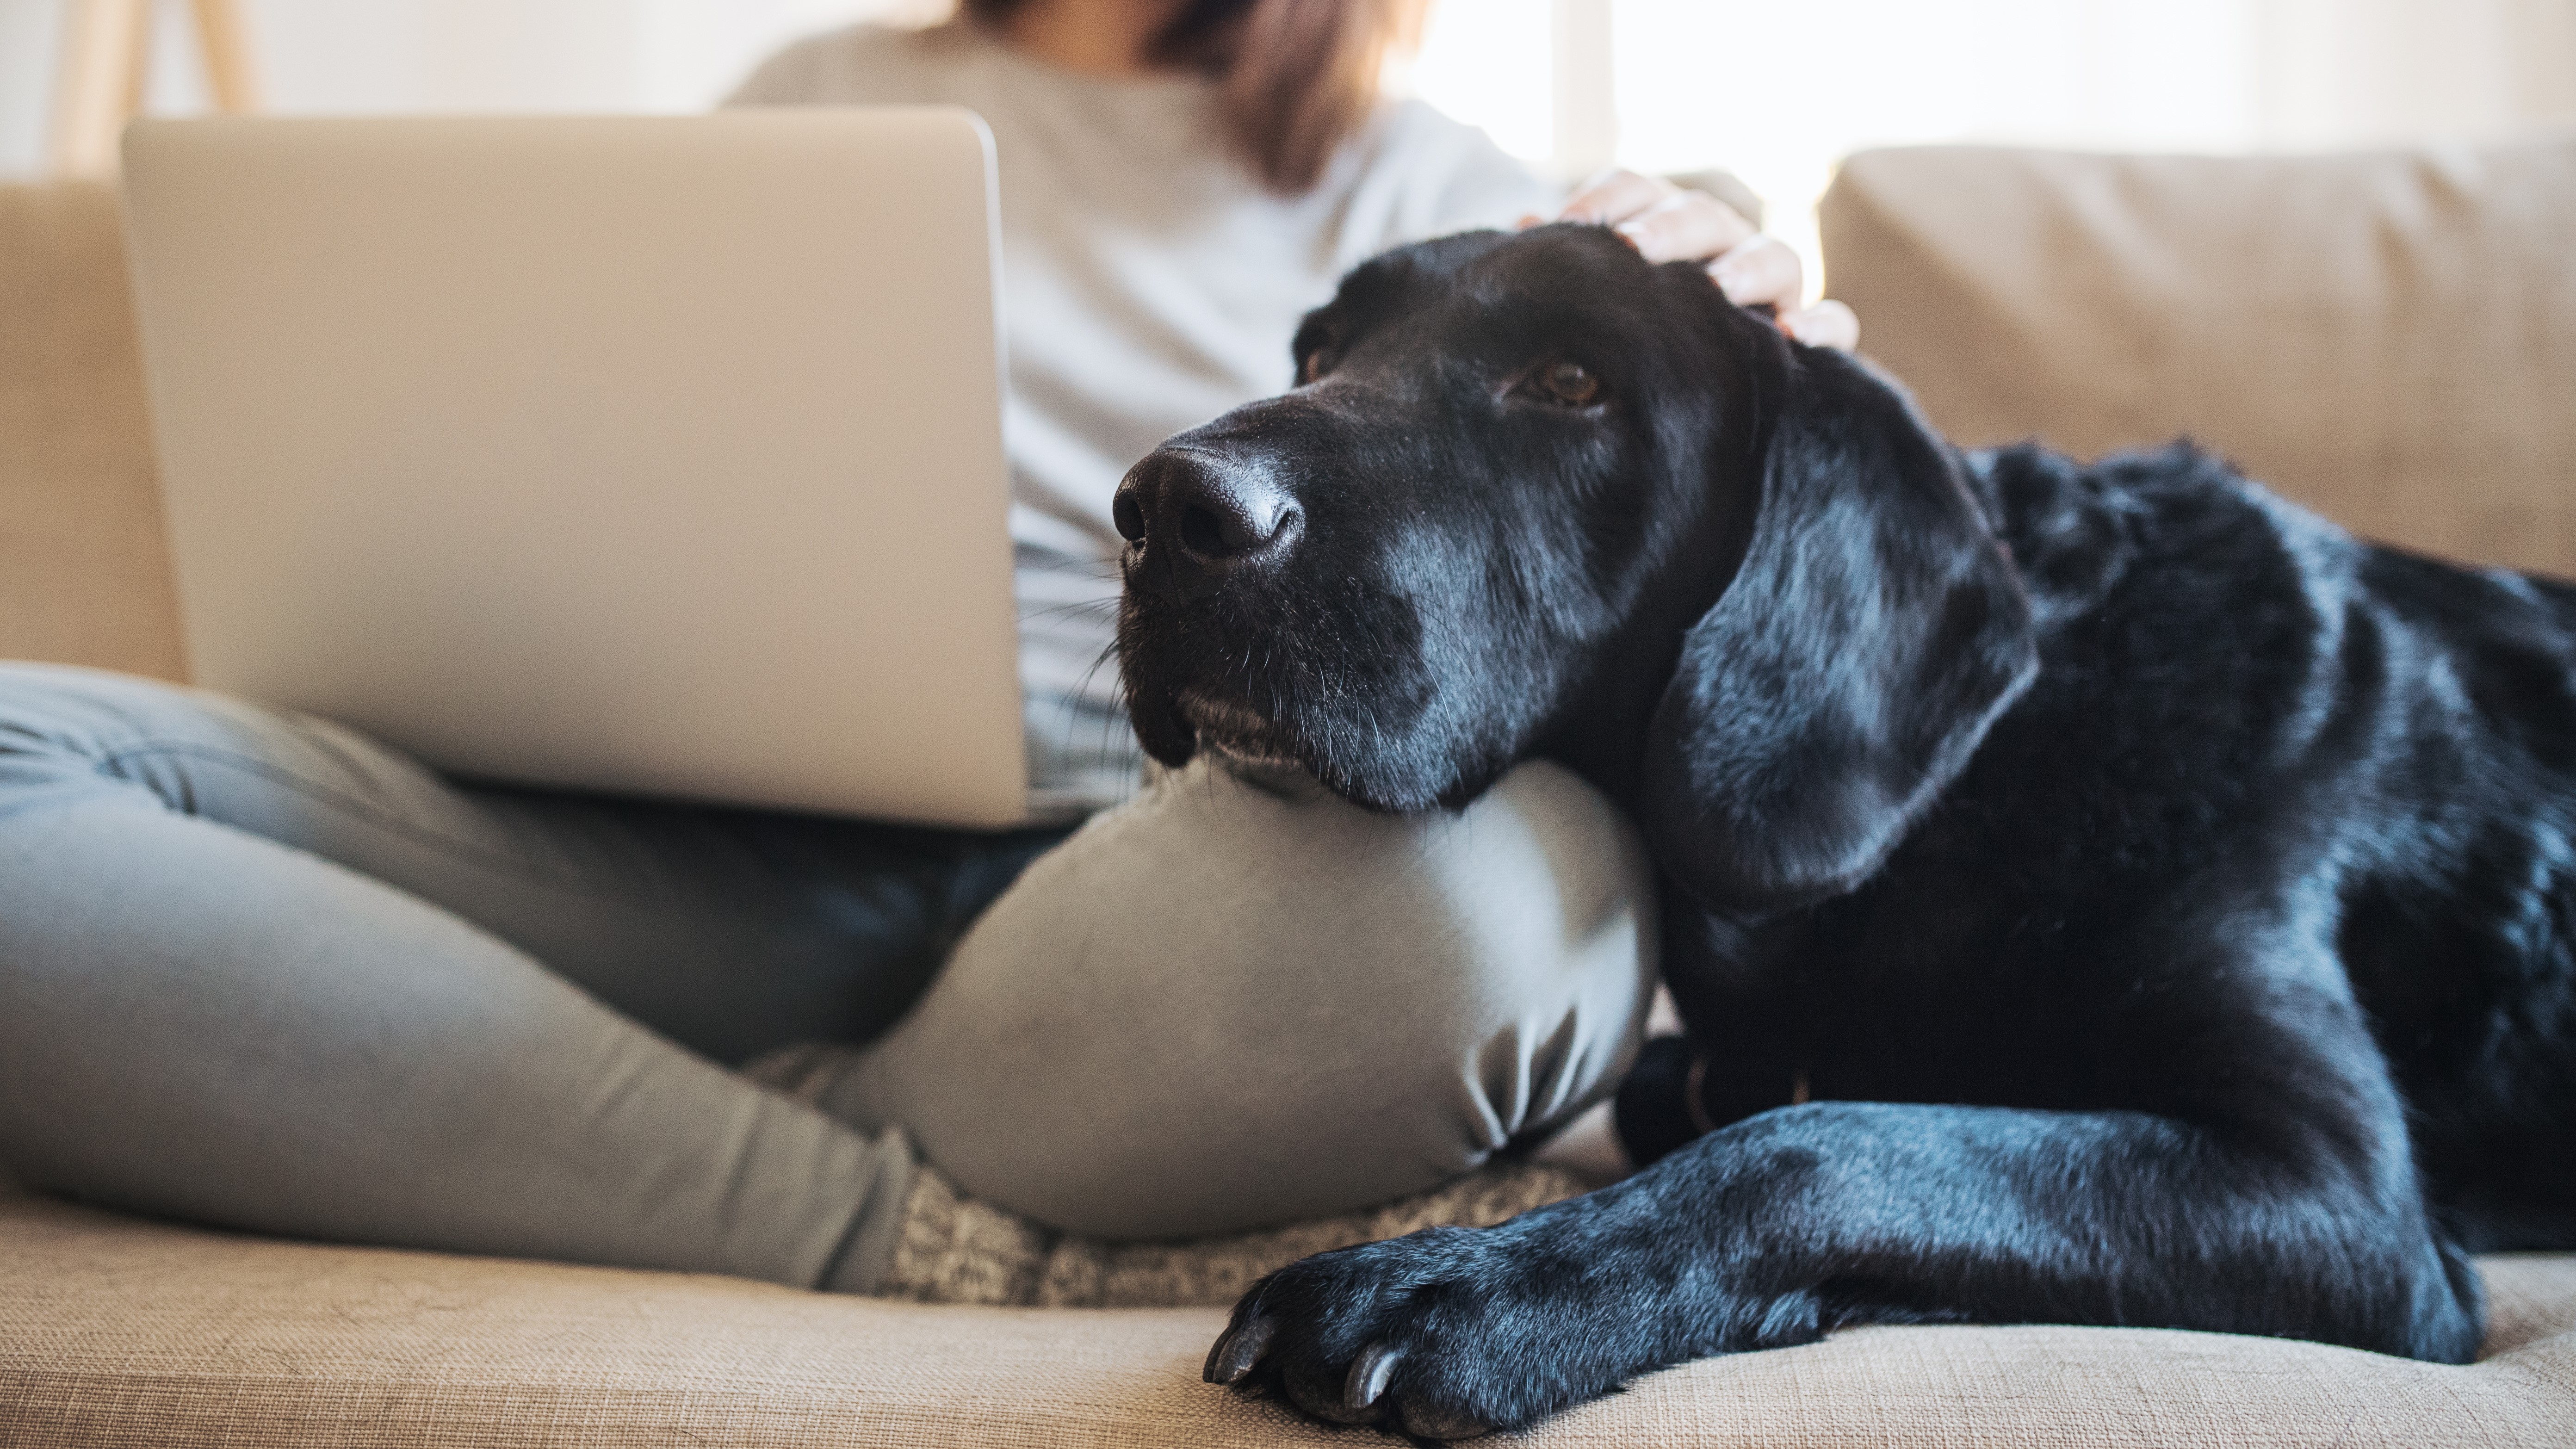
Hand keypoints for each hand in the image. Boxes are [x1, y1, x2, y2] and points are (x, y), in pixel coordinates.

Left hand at [1548, 169, 1859, 350]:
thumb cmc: (1623, 346)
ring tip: (1720, 288)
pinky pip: (1835, 322)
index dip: (1607, 199)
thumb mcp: (1593, 308)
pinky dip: (1823, 324)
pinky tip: (1797, 336)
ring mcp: (1771, 287)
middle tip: (1635, 251)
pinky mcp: (1807, 334)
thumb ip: (1569, 270)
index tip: (1568, 224)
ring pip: (1776, 256)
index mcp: (1660, 227)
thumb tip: (1519, 233)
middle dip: (1670, 228)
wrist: (1681, 408)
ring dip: (1747, 268)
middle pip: (1703, 216)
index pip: (1637, 190)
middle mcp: (1719, 245)